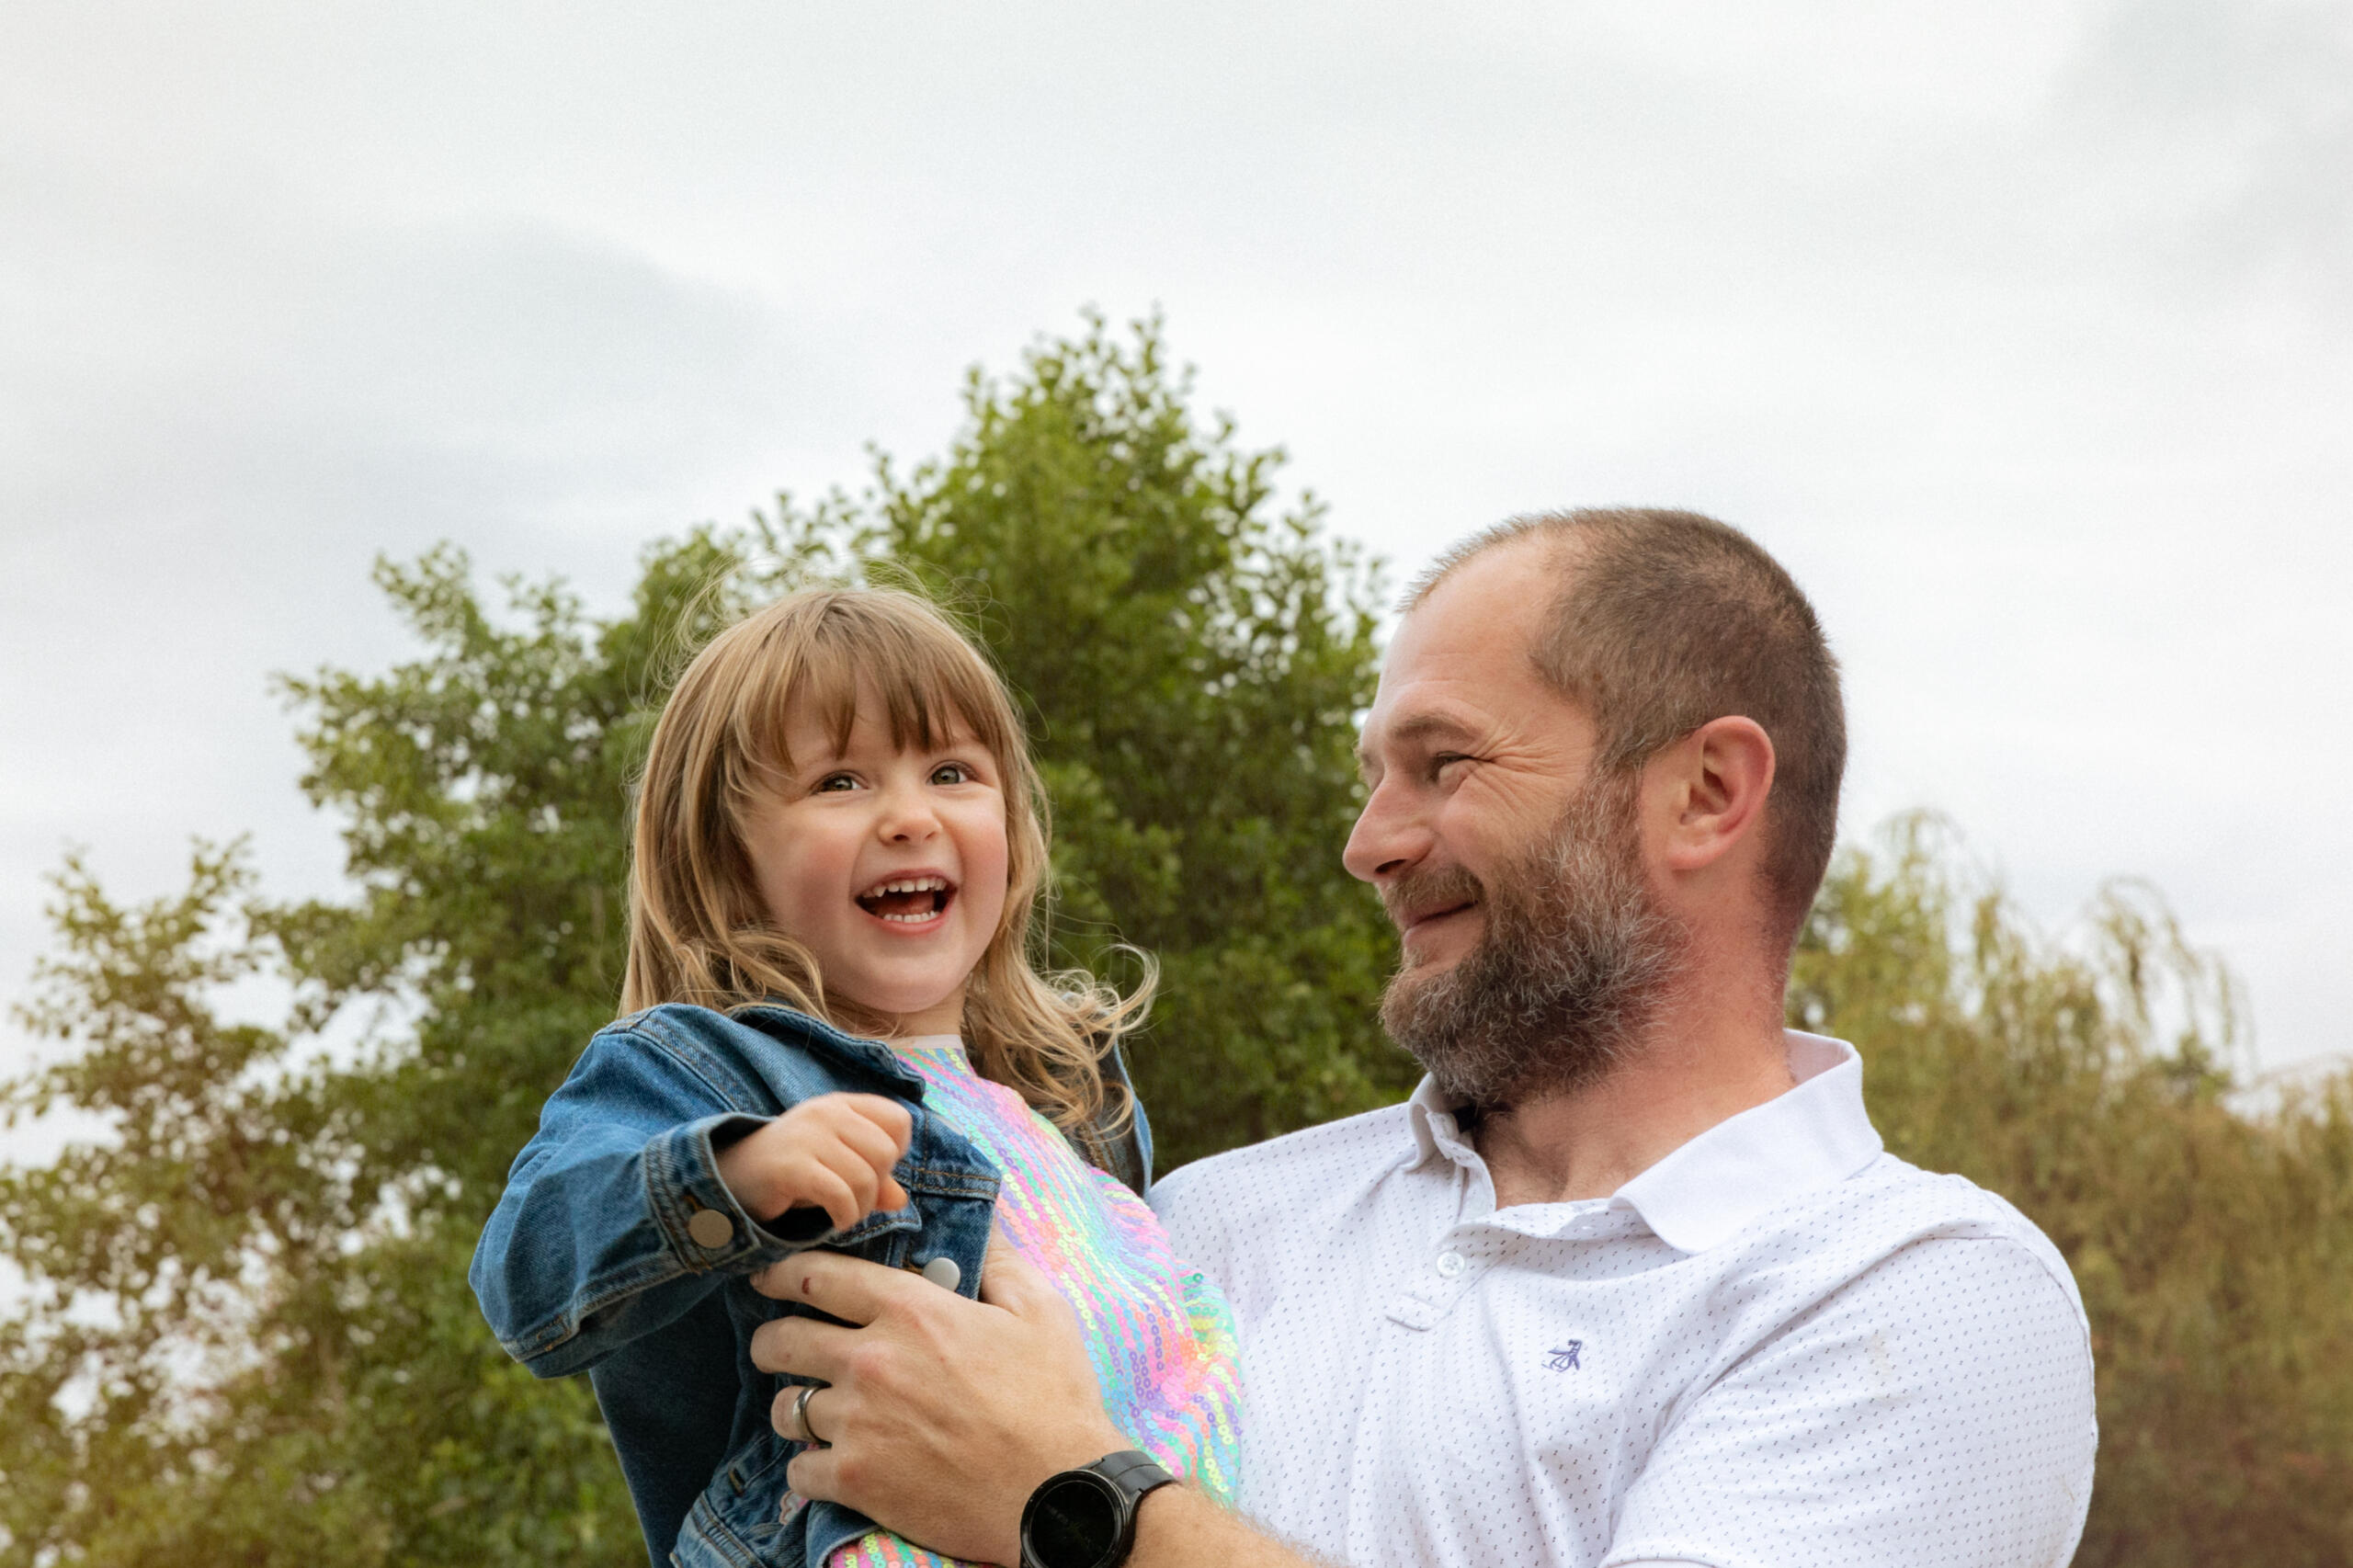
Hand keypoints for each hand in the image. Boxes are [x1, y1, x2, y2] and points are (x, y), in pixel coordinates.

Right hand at [716, 1093, 911, 1230]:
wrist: (731, 1177)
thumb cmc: (792, 1171)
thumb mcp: (836, 1168)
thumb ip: (872, 1179)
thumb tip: (901, 1200)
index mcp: (842, 1105)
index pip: (899, 1120)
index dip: (896, 1151)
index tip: (874, 1170)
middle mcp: (827, 1113)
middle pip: (886, 1152)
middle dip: (878, 1186)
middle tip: (856, 1201)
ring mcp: (808, 1137)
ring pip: (865, 1178)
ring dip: (861, 1208)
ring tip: (844, 1215)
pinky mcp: (792, 1166)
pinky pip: (840, 1195)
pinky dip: (845, 1216)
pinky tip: (836, 1222)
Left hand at [748, 1241, 1127, 1564]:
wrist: (1057, 1491)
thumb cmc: (1054, 1399)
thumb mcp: (1040, 1311)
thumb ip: (1000, 1262)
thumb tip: (982, 1226)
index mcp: (911, 1311)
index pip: (819, 1276)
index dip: (784, 1271)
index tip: (770, 1276)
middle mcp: (871, 1360)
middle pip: (782, 1338)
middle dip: (770, 1339)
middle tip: (775, 1345)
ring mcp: (858, 1422)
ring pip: (785, 1406)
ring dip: (792, 1405)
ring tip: (807, 1409)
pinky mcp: (856, 1479)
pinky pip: (798, 1470)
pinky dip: (808, 1467)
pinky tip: (828, 1464)